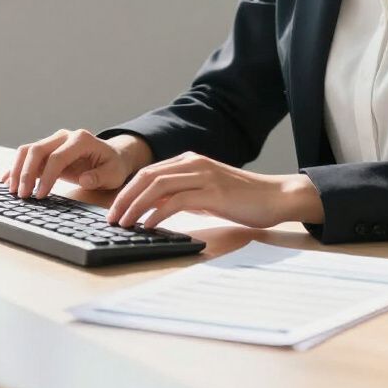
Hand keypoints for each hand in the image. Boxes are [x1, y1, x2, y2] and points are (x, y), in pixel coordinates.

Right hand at [0, 129, 147, 198]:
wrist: (111, 157)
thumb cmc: (112, 166)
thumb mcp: (113, 173)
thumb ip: (100, 176)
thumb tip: (85, 179)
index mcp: (81, 139)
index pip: (57, 156)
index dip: (46, 176)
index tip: (40, 195)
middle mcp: (65, 137)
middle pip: (37, 150)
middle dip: (27, 173)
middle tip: (22, 195)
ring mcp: (54, 142)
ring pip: (28, 151)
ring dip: (18, 170)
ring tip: (12, 191)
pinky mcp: (47, 151)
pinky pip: (27, 156)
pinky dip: (16, 168)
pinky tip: (7, 181)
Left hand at [106, 152, 323, 230]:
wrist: (276, 196)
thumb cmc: (243, 198)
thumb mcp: (208, 194)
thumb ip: (185, 196)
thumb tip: (158, 210)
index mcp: (190, 161)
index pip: (149, 172)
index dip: (128, 191)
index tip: (114, 210)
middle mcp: (194, 163)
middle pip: (147, 177)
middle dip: (125, 198)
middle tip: (111, 219)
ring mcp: (203, 176)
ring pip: (158, 186)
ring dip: (136, 206)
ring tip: (124, 224)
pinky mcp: (213, 192)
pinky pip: (177, 201)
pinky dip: (158, 213)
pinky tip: (149, 226)